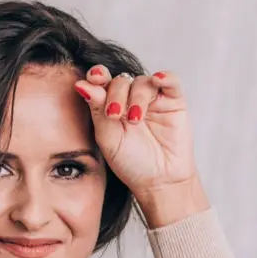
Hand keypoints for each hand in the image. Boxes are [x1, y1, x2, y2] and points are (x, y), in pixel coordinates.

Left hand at [74, 65, 208, 226]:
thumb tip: (82, 84)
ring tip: (135, 119)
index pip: (102, 82)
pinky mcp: (174, 101)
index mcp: (111, 105)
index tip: (93, 79)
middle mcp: (131, 99)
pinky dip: (166, 77)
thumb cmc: (130, 162)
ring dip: (137, 97)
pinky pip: (171, 81)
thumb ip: (97, 110)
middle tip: (114, 114)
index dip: (97, 76)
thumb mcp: (107, 137)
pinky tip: (159, 79)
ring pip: (143, 81)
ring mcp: (153, 99)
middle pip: (121, 80)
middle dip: (115, 94)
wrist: (158, 181)